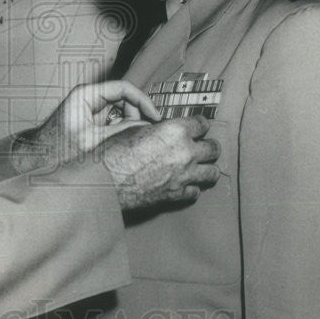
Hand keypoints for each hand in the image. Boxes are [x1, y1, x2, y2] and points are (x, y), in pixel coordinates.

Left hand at [10, 81, 160, 173]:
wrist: (37, 160)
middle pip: (124, 98)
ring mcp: (89, 108)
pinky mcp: (90, 119)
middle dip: (136, 114)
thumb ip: (123, 131)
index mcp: (86, 95)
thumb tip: (147, 127)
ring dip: (129, 122)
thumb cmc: (57, 150)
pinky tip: (122, 141)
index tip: (155, 117)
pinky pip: (113, 118)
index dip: (143, 101)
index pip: (123, 88)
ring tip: (132, 139)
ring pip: (120, 109)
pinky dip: (121, 128)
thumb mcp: (95, 141)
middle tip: (145, 132)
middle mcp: (88, 97)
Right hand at [98, 115, 220, 208]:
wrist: (105, 182)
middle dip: (209, 146)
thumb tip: (164, 130)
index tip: (198, 127)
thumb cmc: (115, 153)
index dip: (200, 125)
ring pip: (212, 172)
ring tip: (201, 167)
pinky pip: (196, 191)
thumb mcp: (135, 129)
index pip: (202, 123)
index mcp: (175, 130)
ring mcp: (184, 175)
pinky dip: (192, 188)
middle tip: (203, 146)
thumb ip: (157, 129)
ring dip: (207, 168)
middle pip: (214, 148)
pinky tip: (185, 184)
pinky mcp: (177, 194)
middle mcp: (185, 152)